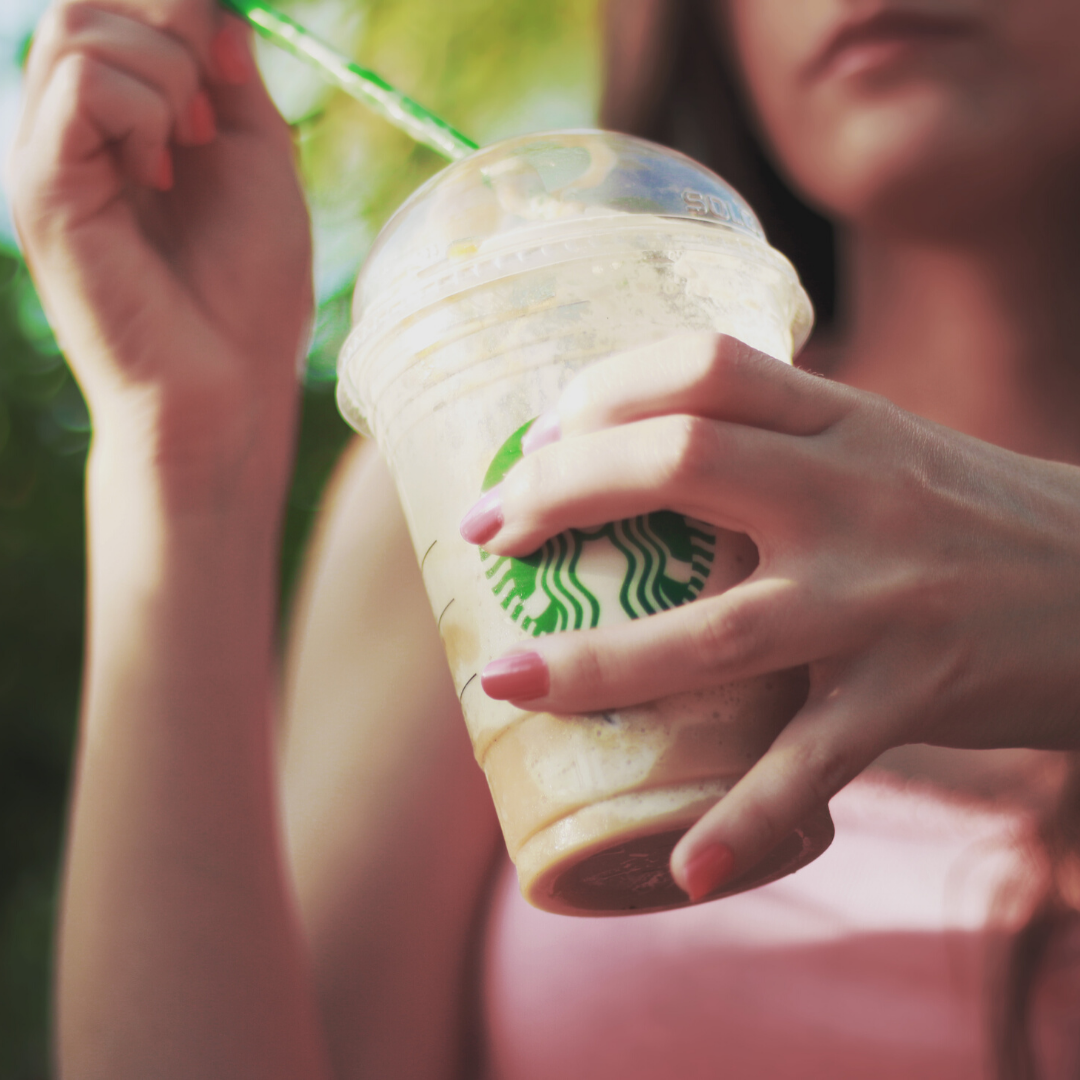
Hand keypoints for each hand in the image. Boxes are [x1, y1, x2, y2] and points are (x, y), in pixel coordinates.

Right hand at [6, 0, 311, 510]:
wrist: (229, 385)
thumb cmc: (251, 291)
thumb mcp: (258, 163)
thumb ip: (232, 80)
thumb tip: (213, 8)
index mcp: (120, 122)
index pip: (117, 6)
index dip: (179, 11)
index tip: (226, 75)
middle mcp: (72, 131)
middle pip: (88, 0)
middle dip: (171, 26)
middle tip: (210, 119)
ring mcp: (49, 156)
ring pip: (79, 25)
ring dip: (165, 72)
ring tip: (192, 151)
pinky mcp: (43, 187)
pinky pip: (84, 85)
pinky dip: (144, 109)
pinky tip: (165, 173)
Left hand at [463, 333, 1079, 897]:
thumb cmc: (968, 514)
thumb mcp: (878, 448)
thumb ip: (776, 444)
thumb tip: (644, 459)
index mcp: (844, 420)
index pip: (703, 367)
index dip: (601, 393)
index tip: (536, 438)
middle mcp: (856, 493)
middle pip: (682, 465)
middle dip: (562, 495)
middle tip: (489, 537)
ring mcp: (884, 596)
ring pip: (722, 628)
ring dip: (599, 662)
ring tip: (505, 682)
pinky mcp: (919, 690)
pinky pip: (818, 764)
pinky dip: (749, 819)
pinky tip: (684, 865)